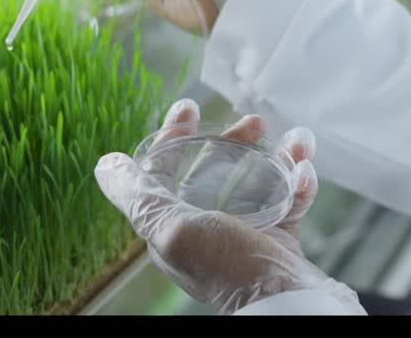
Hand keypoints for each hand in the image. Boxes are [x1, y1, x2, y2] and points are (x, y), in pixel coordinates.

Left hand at [94, 99, 363, 314]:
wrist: (289, 303)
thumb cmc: (230, 267)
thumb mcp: (174, 228)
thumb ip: (140, 196)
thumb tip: (104, 166)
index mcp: (174, 227)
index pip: (163, 173)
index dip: (171, 137)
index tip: (189, 107)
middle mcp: (207, 229)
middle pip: (215, 171)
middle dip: (233, 140)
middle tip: (254, 122)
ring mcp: (246, 234)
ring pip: (259, 180)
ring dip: (277, 155)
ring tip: (296, 141)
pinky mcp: (280, 239)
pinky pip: (290, 200)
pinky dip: (299, 182)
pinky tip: (307, 171)